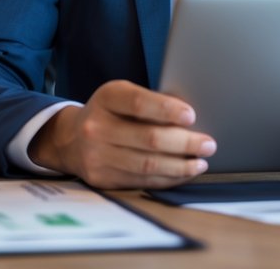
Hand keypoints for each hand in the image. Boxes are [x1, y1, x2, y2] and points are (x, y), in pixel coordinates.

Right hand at [28, 80, 215, 188]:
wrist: (71, 139)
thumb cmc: (110, 113)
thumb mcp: (122, 96)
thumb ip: (151, 104)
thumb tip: (191, 120)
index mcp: (106, 98)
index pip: (139, 103)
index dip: (167, 110)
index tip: (192, 116)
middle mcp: (97, 127)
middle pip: (148, 138)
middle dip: (185, 143)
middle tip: (208, 144)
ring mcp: (97, 156)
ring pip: (147, 165)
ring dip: (180, 166)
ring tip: (201, 162)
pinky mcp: (102, 179)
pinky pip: (142, 181)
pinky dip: (168, 179)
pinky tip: (184, 173)